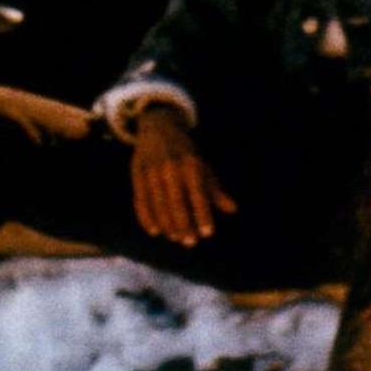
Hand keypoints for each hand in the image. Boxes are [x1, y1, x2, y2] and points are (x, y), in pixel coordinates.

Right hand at [128, 107, 234, 245]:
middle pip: (176, 201)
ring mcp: (151, 170)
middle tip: (190, 242)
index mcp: (190, 163)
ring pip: (158, 203)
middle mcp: (170, 167)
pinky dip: (146, 217)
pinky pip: (140, 200)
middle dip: (183, 224)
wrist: (158, 128)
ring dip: (166, 224)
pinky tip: (154, 231)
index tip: (207, 233)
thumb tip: (233, 209)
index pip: (198, 193)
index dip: (202, 214)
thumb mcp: (203, 165)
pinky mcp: (136, 174)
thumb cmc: (185, 153)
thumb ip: (215, 189)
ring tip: (175, 238)